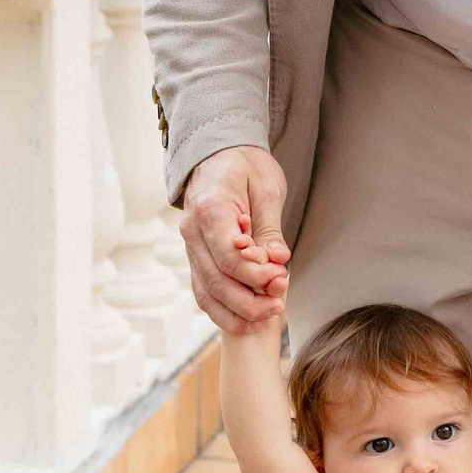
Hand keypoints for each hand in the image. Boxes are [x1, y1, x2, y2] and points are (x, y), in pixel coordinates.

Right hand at [181, 146, 290, 332]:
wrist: (220, 153)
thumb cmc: (245, 167)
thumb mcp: (266, 189)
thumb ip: (269, 229)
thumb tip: (277, 261)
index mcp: (209, 209)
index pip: (229, 256)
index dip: (255, 276)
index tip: (281, 280)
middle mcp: (192, 231)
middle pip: (216, 280)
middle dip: (249, 300)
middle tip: (278, 306)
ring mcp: (190, 246)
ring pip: (206, 292)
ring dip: (236, 312)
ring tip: (267, 316)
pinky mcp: (196, 256)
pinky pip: (204, 291)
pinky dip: (224, 310)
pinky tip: (248, 319)